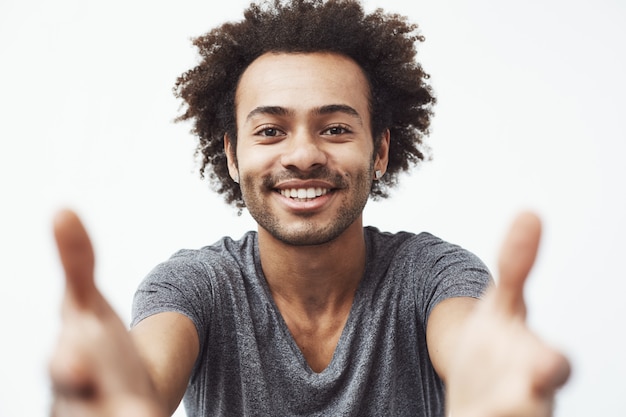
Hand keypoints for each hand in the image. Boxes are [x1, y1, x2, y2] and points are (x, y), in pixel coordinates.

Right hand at [50, 210, 164, 416]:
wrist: (111, 388)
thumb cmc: (92, 346)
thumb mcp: (86, 305)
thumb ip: (76, 263)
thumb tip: (62, 209)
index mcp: (69, 363)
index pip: (63, 367)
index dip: (68, 365)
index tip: (77, 360)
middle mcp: (83, 399)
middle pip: (81, 403)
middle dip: (87, 395)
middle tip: (105, 391)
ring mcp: (108, 415)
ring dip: (128, 416)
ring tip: (146, 414)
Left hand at [446, 212, 570, 416]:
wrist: (481, 387)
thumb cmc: (497, 345)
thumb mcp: (502, 305)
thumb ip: (516, 266)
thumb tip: (530, 212)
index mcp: (537, 361)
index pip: (554, 365)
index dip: (550, 366)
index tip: (546, 365)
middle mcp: (530, 395)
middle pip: (535, 407)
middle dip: (525, 406)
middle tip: (504, 405)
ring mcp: (507, 415)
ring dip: (493, 415)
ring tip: (474, 414)